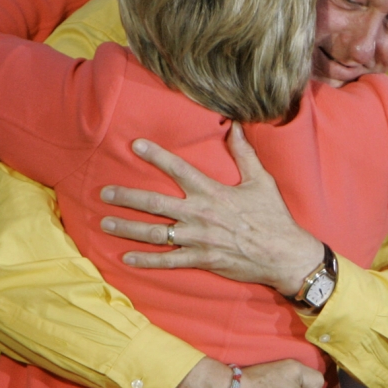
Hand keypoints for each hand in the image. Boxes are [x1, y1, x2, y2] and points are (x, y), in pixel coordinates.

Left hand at [100, 123, 323, 295]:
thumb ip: (244, 153)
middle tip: (104, 193)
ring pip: (154, 233)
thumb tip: (236, 126)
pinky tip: (126, 258)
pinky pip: (167, 261)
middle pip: (155, 203)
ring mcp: (197, 239)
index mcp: (212, 192)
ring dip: (127, 228)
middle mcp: (199, 214)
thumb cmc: (273, 216)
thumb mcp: (261, 180)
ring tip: (105, 222)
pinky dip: (145, 261)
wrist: (284, 254)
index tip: (135, 145)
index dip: (156, 155)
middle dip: (126, 197)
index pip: (178, 169)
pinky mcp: (201, 260)